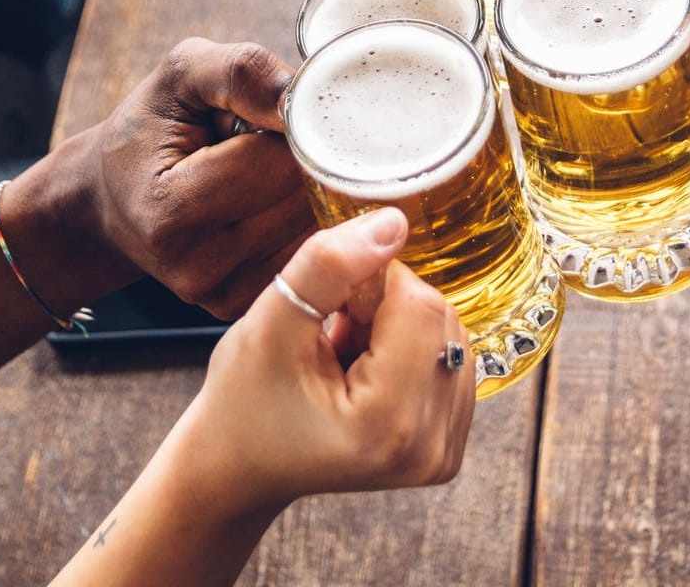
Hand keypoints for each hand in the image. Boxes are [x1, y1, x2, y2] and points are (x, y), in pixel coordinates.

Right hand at [28, 40, 314, 317]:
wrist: (111, 198)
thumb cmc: (150, 130)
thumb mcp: (180, 76)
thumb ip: (241, 72)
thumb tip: (301, 98)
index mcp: (171, 210)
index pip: (279, 164)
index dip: (294, 128)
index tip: (277, 113)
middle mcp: (196, 266)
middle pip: (304, 200)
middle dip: (305, 160)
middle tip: (268, 143)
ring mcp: (220, 294)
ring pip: (315, 230)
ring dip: (306, 192)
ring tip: (262, 175)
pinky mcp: (242, 305)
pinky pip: (308, 257)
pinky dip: (302, 223)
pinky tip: (268, 204)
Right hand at [166, 207, 474, 515]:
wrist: (239, 467)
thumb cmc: (245, 401)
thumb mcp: (270, 323)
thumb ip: (328, 266)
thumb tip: (393, 222)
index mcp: (387, 424)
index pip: (420, 303)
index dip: (373, 282)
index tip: (330, 304)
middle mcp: (428, 448)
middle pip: (440, 318)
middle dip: (387, 307)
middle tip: (333, 331)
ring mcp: (441, 454)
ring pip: (448, 335)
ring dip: (399, 327)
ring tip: (346, 353)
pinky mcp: (445, 449)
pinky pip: (449, 363)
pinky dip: (409, 352)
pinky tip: (367, 370)